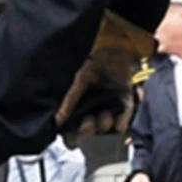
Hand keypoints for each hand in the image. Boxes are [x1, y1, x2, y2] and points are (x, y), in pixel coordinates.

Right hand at [56, 10, 156, 147]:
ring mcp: (108, 101)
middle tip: (89, 125)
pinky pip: (124, 117)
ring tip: (103, 117)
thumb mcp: (76, 79)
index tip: (74, 141)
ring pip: (107, 127)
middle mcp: (91, 103)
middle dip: (89, 132)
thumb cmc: (91, 54)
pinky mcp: (125, 97)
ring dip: (105, 127)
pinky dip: (121, 123)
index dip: (72, 136)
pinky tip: (117, 124)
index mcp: (76, 99)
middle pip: (90, 131)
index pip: (71, 127)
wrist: (115, 41)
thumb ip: (68, 102)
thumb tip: (57, 121)